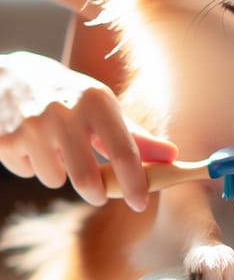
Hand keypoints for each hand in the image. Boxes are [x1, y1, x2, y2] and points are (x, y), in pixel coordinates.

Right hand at [0, 52, 176, 211]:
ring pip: (55, 179)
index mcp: (97, 102)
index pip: (124, 151)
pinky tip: (31, 142)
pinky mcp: (6, 140)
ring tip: (57, 148)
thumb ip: (136, 135)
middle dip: (97, 194)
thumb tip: (172, 156)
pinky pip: (27, 173)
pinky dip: (34, 165)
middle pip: (86, 178)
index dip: (135, 183)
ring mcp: (32, 126)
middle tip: (100, 194)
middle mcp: (64, 112)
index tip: (141, 203)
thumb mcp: (104, 106)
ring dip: (61, 174)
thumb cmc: (72, 95)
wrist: (14, 76)